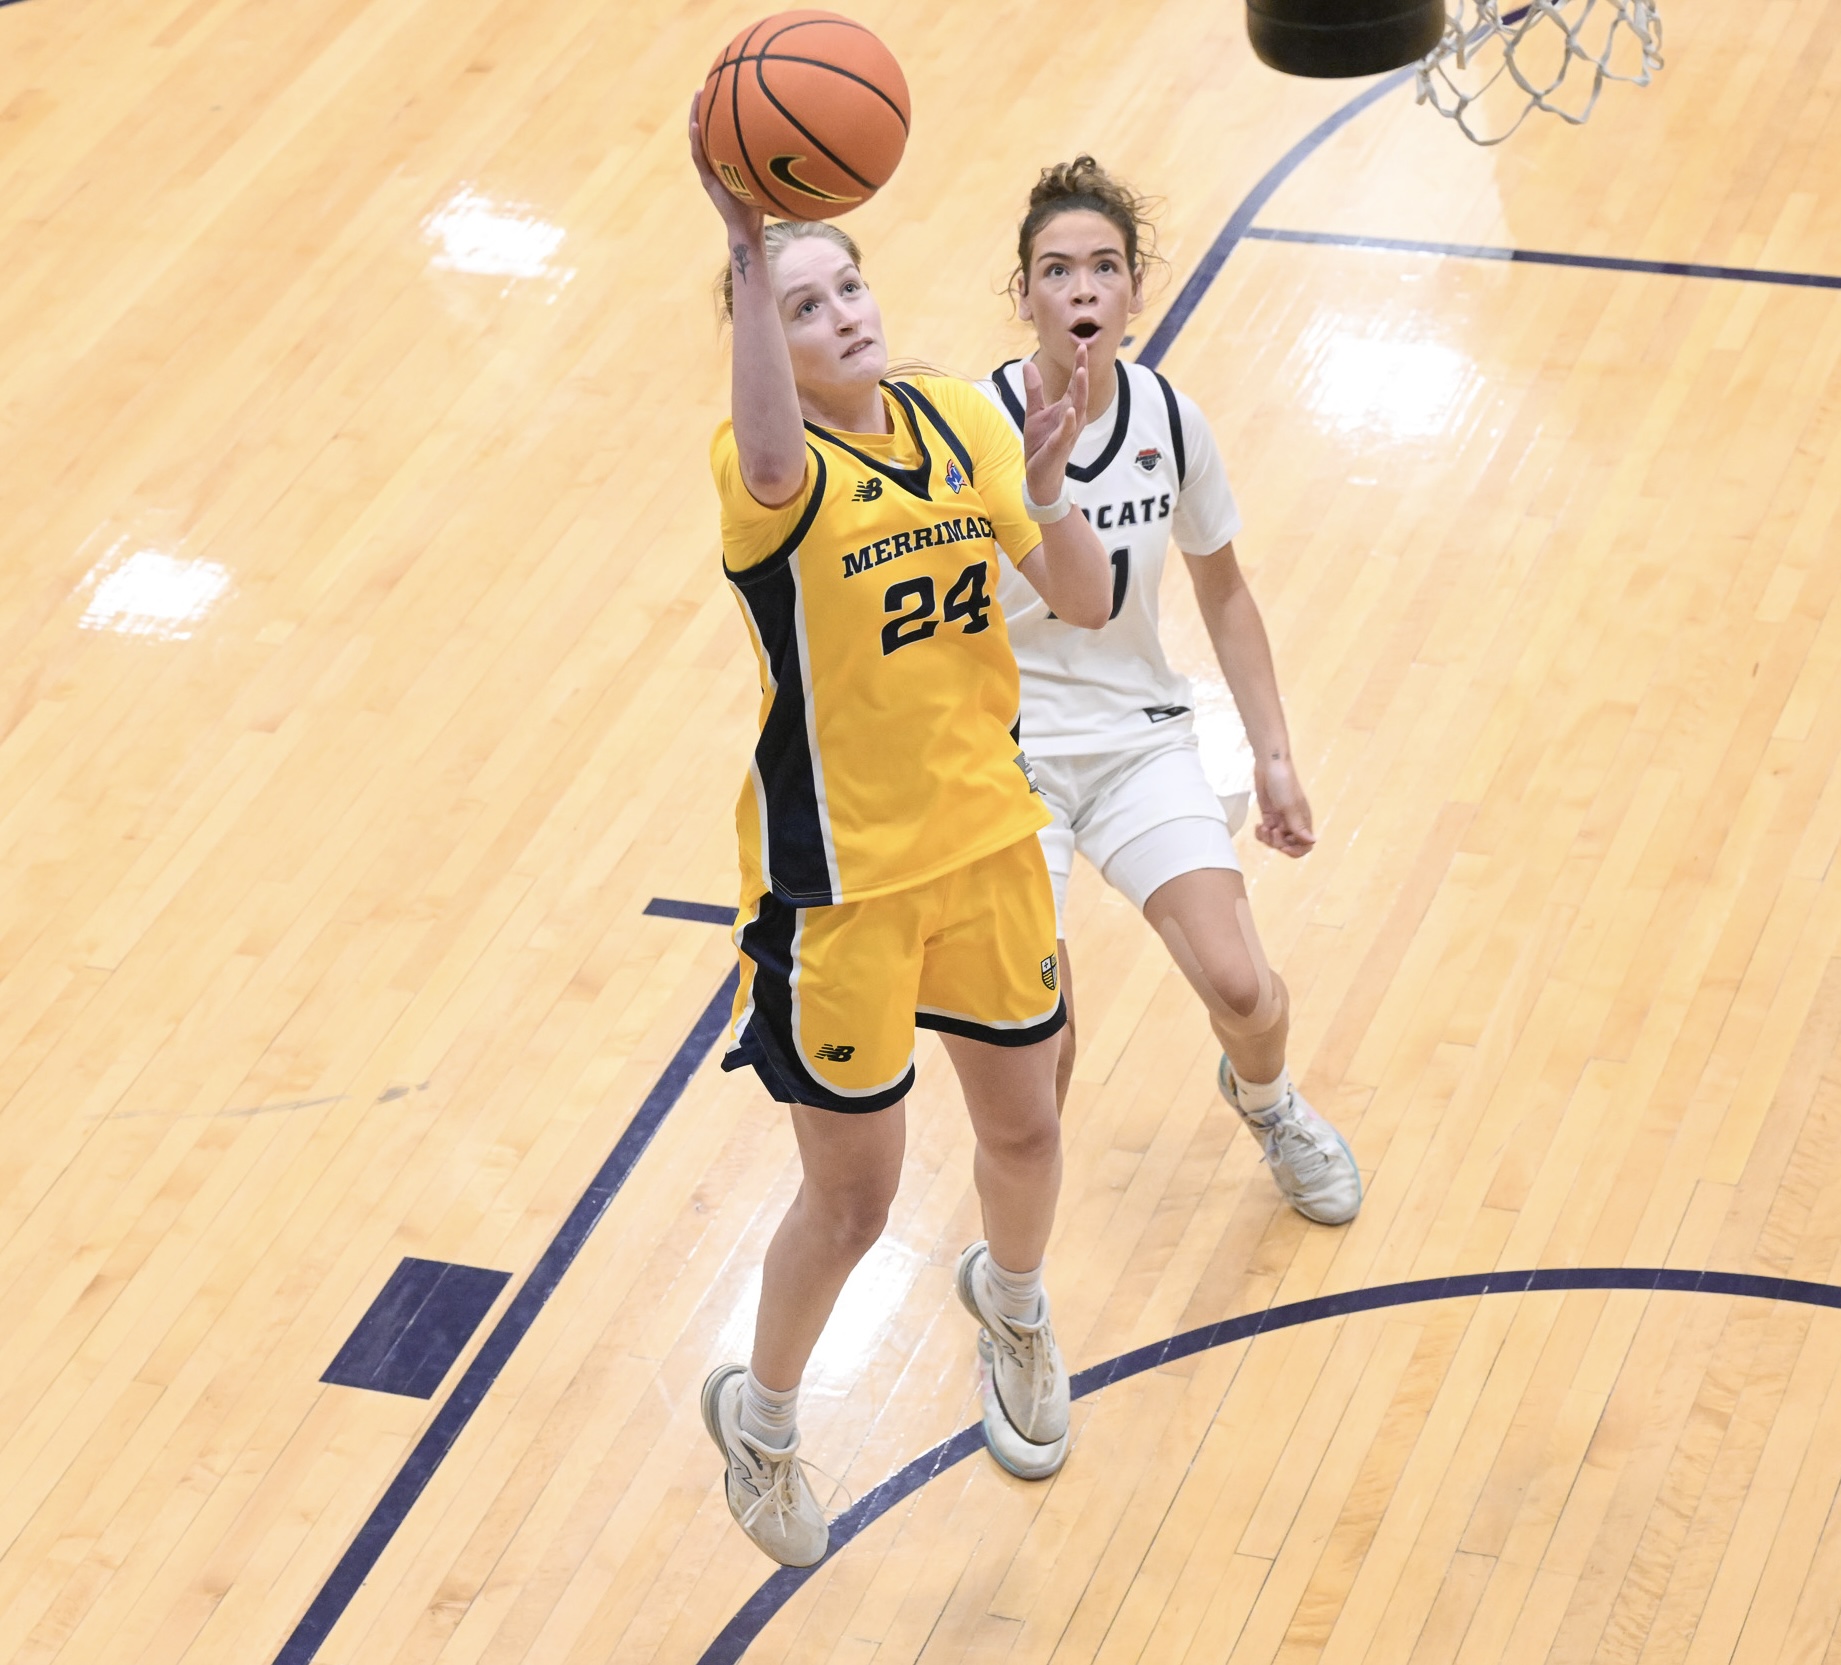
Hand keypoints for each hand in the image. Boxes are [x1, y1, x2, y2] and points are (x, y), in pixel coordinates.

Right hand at [689, 93, 764, 244]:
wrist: (748, 227)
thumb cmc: (762, 202)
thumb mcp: (770, 174)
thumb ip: (776, 157)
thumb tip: (801, 138)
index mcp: (727, 159)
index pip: (721, 130)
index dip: (719, 111)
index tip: (723, 87)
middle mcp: (716, 162)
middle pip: (707, 129)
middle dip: (704, 106)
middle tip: (705, 85)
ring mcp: (709, 170)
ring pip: (698, 139)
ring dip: (695, 116)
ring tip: (697, 96)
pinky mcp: (707, 181)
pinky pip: (699, 158)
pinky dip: (696, 141)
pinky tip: (696, 125)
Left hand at [1022, 344, 1088, 505]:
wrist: (1040, 475)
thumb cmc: (1041, 444)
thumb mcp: (1035, 413)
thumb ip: (1034, 390)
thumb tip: (1029, 364)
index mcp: (1067, 409)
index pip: (1075, 384)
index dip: (1078, 365)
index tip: (1081, 346)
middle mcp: (1072, 419)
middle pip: (1080, 391)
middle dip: (1082, 371)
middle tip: (1084, 350)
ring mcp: (1067, 432)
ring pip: (1078, 409)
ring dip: (1080, 391)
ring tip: (1081, 372)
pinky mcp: (1059, 446)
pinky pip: (1066, 432)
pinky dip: (1069, 421)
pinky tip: (1071, 410)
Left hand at [1253, 755, 1314, 858]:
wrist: (1269, 765)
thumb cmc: (1283, 782)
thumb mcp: (1290, 806)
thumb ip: (1299, 826)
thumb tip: (1312, 842)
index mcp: (1303, 821)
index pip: (1305, 846)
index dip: (1296, 851)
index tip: (1284, 846)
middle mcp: (1293, 823)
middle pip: (1288, 845)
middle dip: (1278, 844)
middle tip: (1271, 831)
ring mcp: (1280, 820)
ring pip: (1275, 841)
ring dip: (1267, 839)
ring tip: (1262, 827)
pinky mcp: (1269, 816)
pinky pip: (1265, 833)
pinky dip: (1260, 834)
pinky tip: (1257, 825)